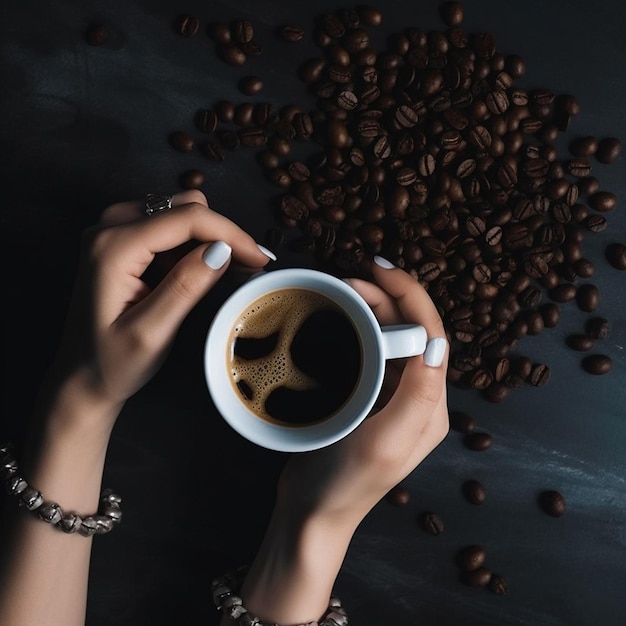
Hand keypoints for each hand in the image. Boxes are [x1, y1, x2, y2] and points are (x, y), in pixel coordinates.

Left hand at [44, 190, 272, 421]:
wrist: (82, 376)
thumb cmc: (111, 362)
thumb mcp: (152, 332)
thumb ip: (186, 286)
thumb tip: (222, 249)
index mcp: (113, 247)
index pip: (186, 218)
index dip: (231, 234)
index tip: (260, 258)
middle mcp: (110, 228)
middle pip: (185, 207)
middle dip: (222, 235)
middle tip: (246, 269)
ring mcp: (114, 230)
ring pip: (181, 213)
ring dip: (210, 239)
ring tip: (229, 274)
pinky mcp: (123, 240)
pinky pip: (170, 228)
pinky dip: (195, 245)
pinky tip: (205, 273)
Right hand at [277, 258, 449, 522]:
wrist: (313, 513)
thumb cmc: (346, 483)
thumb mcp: (387, 442)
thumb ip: (418, 395)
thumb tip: (438, 343)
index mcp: (430, 406)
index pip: (432, 336)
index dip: (411, 296)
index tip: (380, 269)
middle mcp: (417, 398)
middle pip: (411, 331)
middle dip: (387, 297)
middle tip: (351, 279)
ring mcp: (390, 398)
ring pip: (390, 338)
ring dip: (373, 309)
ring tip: (344, 292)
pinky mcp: (367, 399)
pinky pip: (370, 352)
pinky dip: (358, 329)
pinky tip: (341, 319)